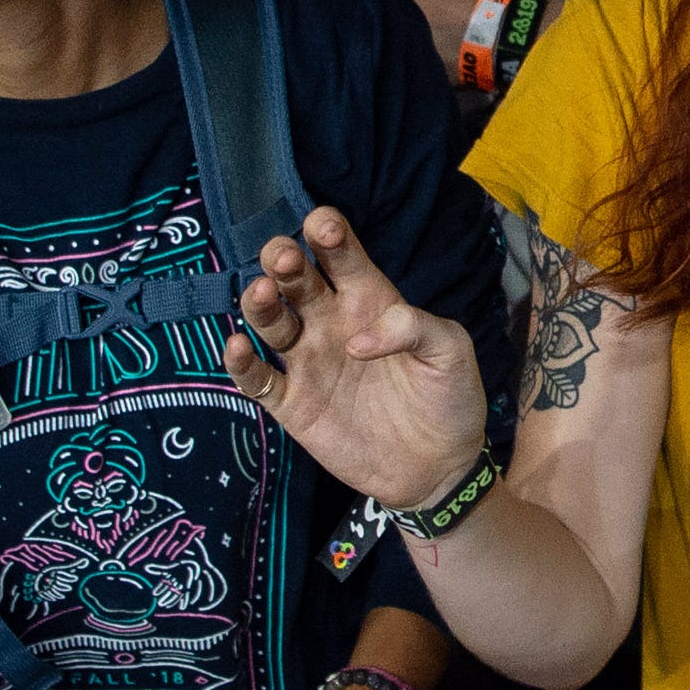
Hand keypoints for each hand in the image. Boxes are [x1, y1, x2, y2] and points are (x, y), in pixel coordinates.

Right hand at [223, 208, 490, 512]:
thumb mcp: (449, 350)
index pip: (342, 256)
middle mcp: (332, 322)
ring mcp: (309, 361)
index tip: (322, 224)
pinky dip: (242, 362)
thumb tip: (356, 340)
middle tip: (286, 257)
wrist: (440, 465)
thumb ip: (413, 327)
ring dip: (260, 303)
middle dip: (285, 260)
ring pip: (271, 321)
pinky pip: (258, 379)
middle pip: (297, 280)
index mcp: (370, 299)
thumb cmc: (449, 397)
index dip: (329, 234)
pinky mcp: (294, 403)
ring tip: (262, 292)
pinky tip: (239, 345)